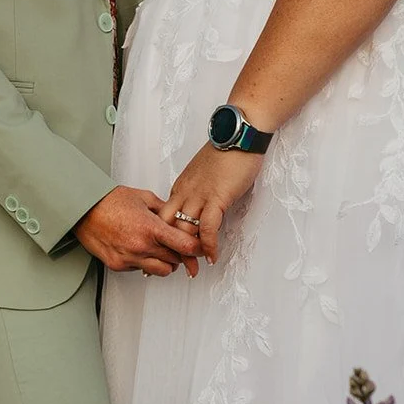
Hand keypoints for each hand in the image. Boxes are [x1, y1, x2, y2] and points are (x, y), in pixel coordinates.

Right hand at [74, 186, 203, 276]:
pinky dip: (146, 263)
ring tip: (162, 251)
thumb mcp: (143, 198)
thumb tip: (178, 216)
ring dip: (166, 263)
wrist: (83, 210)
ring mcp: (129, 258)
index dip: (197, 249)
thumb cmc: (109, 201)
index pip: (185, 246)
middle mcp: (141, 246)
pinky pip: (141, 269)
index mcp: (151, 228)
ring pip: (162, 270)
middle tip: (183, 249)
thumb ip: (164, 210)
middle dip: (182, 255)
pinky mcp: (118, 265)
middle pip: (176, 260)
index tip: (201, 249)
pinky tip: (141, 250)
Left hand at [161, 144, 264, 263]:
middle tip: (172, 266)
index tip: (164, 252)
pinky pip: (207, 228)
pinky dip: (208, 246)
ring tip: (193, 269)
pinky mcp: (216, 198)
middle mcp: (184, 193)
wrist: (239, 134)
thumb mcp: (205, 175)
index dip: (164, 238)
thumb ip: (199, 193)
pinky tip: (211, 257)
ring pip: (183, 231)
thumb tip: (203, 209)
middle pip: (167, 227)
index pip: (164, 218)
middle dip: (168, 250)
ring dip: (188, 253)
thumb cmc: (227, 152)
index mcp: (180, 188)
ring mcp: (199, 196)